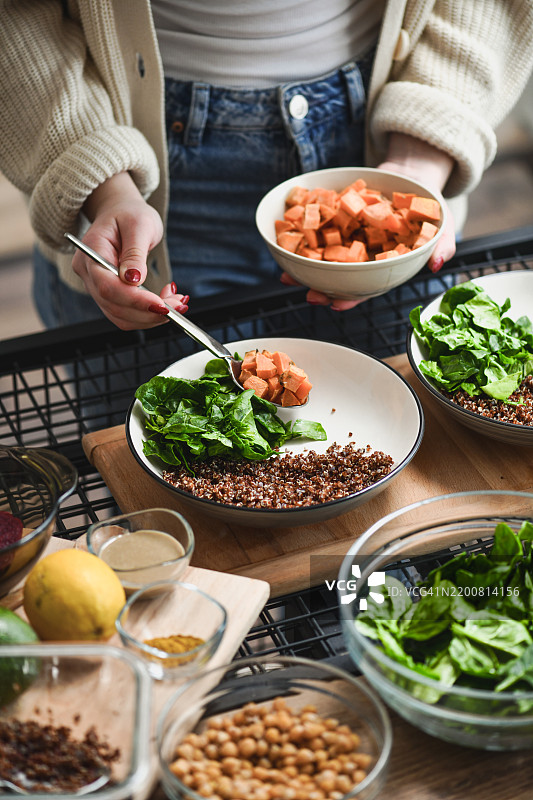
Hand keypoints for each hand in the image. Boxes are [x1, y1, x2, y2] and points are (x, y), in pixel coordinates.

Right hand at [71, 173, 188, 329]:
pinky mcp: (109, 294)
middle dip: (148, 312)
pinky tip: (165, 303)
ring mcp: (96, 286)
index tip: (162, 305)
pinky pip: (126, 313)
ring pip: (120, 316)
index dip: (134, 300)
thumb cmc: (129, 213)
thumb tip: (133, 280)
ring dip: (151, 317)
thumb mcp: (139, 224)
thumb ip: (135, 253)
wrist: (120, 212)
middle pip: (113, 305)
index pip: (107, 286)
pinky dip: (148, 314)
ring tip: (176, 304)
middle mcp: (88, 273)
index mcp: (91, 252)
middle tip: (178, 306)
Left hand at [281, 134, 455, 309]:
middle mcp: (361, 259)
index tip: (336, 305)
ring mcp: (346, 242)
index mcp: (383, 266)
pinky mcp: (334, 221)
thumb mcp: (441, 225)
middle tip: (309, 295)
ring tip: (288, 277)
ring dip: (304, 271)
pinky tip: (285, 244)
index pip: (365, 288)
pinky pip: (314, 233)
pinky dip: (300, 239)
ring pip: (323, 261)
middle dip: (322, 290)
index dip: (350, 299)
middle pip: (339, 280)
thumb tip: (436, 263)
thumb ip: (442, 244)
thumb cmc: (426, 208)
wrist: (411, 176)